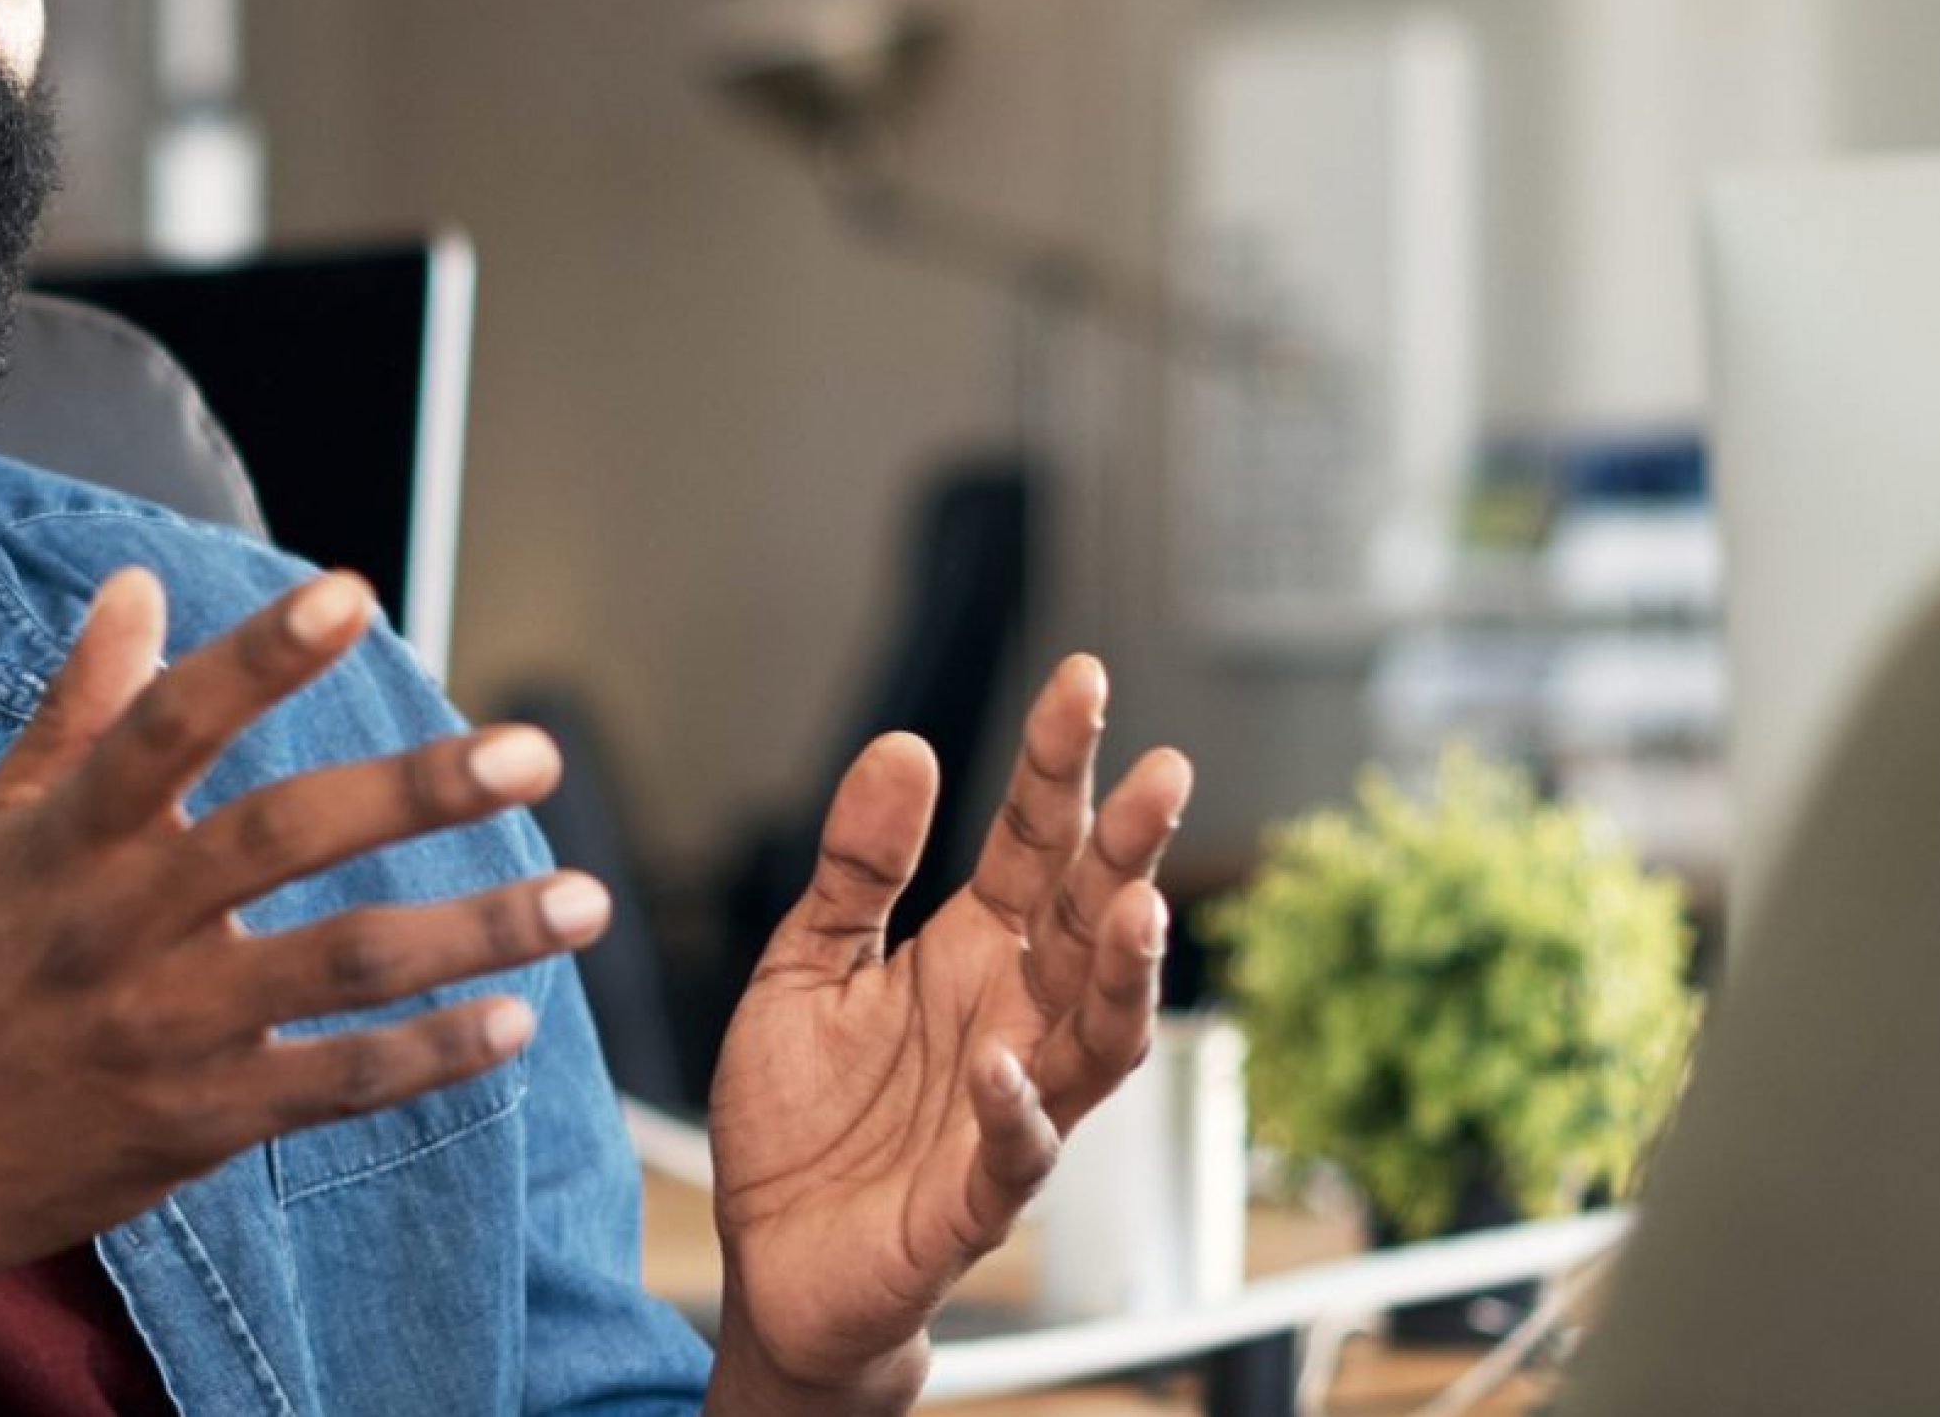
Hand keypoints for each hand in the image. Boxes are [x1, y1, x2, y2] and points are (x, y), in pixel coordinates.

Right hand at [0, 567, 611, 1286]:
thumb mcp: (2, 828)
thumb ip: (82, 707)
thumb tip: (137, 584)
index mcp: (73, 836)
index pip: (169, 725)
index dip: (257, 657)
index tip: (350, 591)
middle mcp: (119, 922)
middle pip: (283, 836)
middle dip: (417, 790)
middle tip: (536, 753)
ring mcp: (164, 1027)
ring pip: (342, 962)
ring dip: (475, 931)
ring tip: (586, 901)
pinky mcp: (200, 1120)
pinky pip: (340, 1081)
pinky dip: (433, 1053)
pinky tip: (517, 1018)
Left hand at [704, 656, 1193, 1405]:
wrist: (773, 1262)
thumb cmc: (805, 1120)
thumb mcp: (805, 966)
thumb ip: (856, 867)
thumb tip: (905, 745)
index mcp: (971, 953)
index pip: (1034, 844)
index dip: (1060, 765)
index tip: (1084, 678)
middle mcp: (1009, 1020)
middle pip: (1088, 924)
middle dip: (1128, 850)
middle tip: (1167, 772)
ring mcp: (1003, 1110)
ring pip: (1095, 1039)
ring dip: (1121, 978)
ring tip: (1136, 905)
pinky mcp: (972, 1200)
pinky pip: (1013, 1156)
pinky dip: (1014, 1113)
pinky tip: (999, 1065)